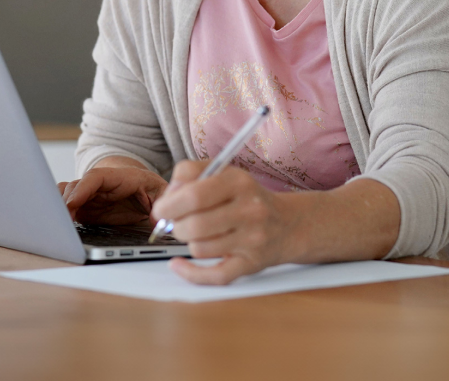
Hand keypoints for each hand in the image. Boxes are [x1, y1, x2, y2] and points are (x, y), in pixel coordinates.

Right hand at [58, 166, 168, 226]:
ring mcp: (90, 194)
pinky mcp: (84, 207)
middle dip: (66, 202)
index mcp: (120, 177)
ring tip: (59, 225)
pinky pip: (65, 204)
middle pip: (76, 186)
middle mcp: (100, 184)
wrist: (142, 186)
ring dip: (59, 206)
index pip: (96, 177)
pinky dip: (58, 211)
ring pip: (67, 193)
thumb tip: (157, 221)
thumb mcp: (161, 192)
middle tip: (62, 222)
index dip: (82, 189)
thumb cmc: (150, 188)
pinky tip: (59, 225)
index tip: (72, 204)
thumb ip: (162, 203)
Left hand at [151, 160, 294, 284]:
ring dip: (189, 243)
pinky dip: (190, 273)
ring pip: (200, 249)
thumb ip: (191, 173)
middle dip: (176, 226)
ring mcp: (252, 240)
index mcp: (239, 182)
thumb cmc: (247, 197)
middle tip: (175, 223)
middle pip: (195, 225)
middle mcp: (249, 210)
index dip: (170, 204)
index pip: (195, 194)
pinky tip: (179, 264)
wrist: (287, 224)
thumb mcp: (225, 173)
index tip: (161, 208)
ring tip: (195, 234)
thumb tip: (168, 196)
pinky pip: (213, 275)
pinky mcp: (250, 265)